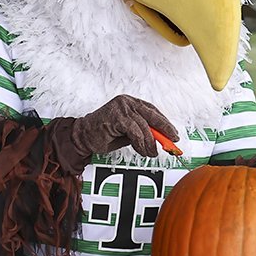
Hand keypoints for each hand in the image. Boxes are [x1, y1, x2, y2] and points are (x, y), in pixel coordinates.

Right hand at [51, 95, 179, 172]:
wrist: (83, 137)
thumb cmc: (104, 134)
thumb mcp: (128, 132)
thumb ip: (142, 132)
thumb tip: (160, 139)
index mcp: (130, 102)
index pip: (152, 111)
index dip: (164, 122)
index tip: (173, 133)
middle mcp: (126, 102)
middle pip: (152, 115)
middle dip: (165, 129)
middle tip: (172, 141)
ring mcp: (121, 108)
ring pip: (144, 126)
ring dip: (150, 142)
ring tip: (151, 153)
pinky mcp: (116, 117)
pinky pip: (135, 132)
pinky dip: (141, 143)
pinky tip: (142, 151)